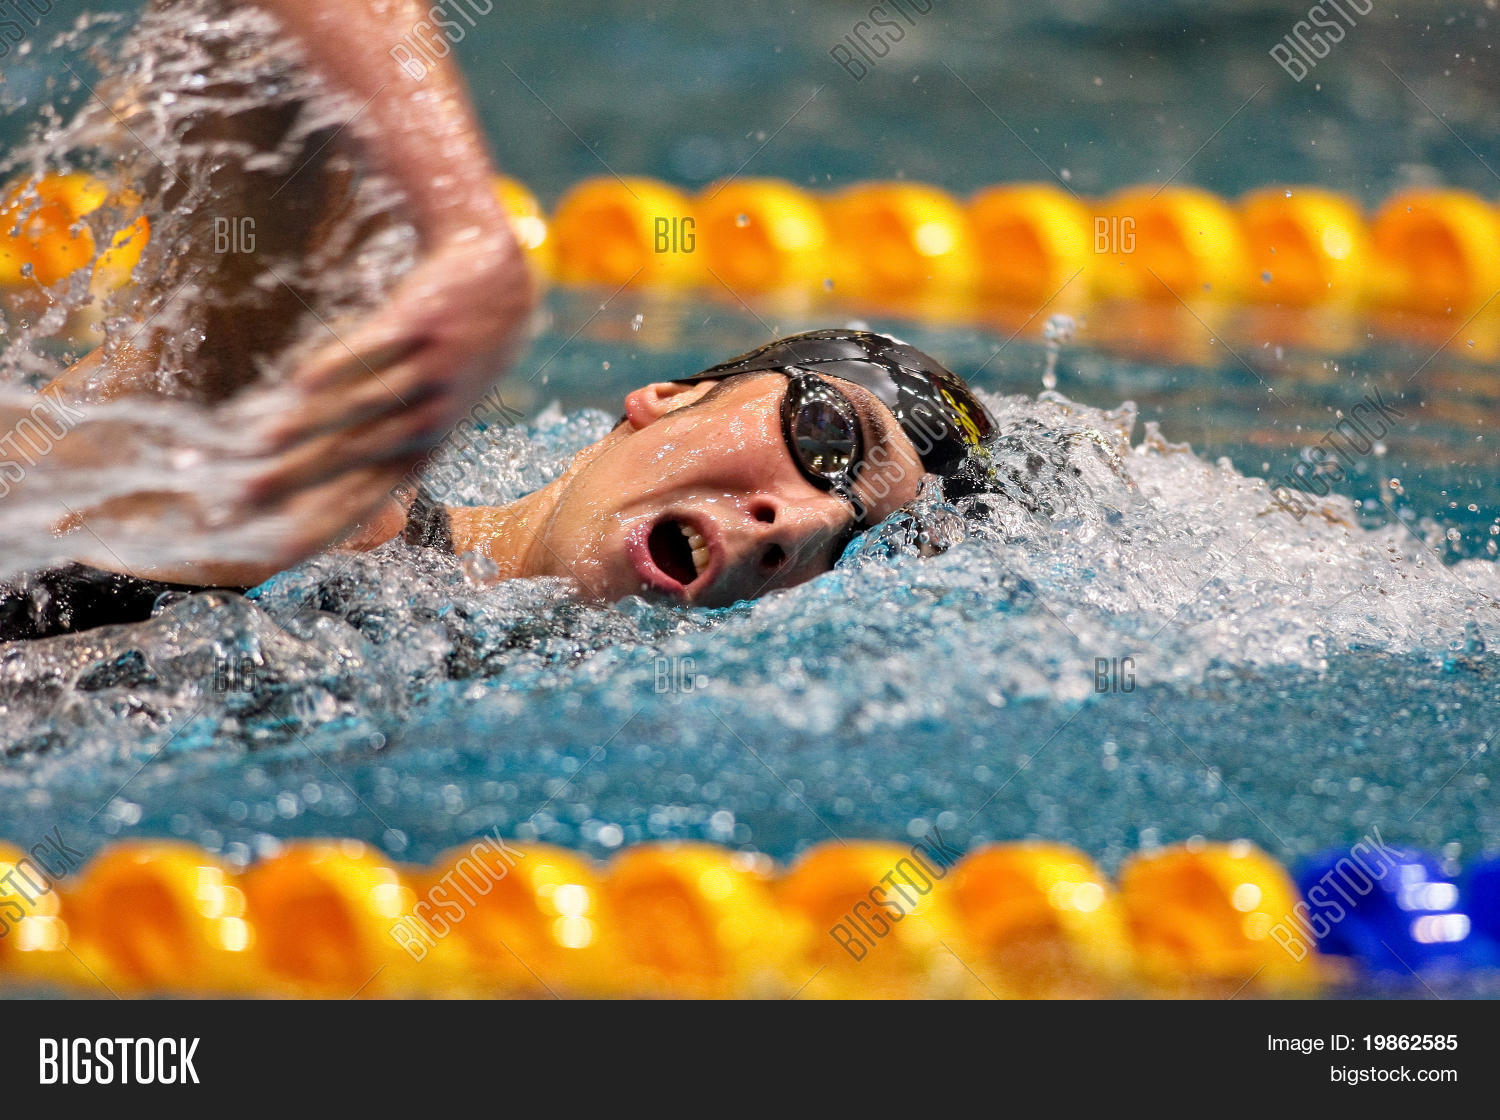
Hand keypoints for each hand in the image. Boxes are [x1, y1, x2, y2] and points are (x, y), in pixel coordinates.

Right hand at [243, 223, 534, 505]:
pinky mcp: (425, 322)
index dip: (317, 526)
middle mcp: (428, 419)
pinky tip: (300, 381)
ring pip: (363, 408)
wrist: (501, 285)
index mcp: (420, 450)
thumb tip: (289, 470)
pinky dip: (340, 365)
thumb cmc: (444, 361)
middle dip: (297, 482)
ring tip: (260, 443)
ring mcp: (429, 371)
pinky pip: (376, 348)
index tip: (272, 554)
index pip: (362, 501)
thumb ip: (364, 443)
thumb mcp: (419, 413)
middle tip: (242, 498)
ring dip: (311, 427)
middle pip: (353, 459)